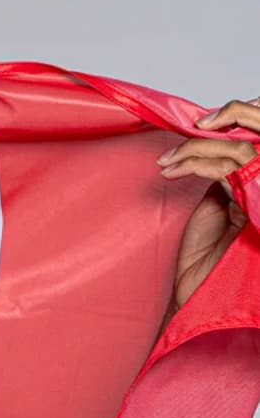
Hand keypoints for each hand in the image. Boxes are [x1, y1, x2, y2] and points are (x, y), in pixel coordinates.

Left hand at [157, 98, 259, 310]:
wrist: (197, 290)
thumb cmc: (203, 255)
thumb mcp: (214, 208)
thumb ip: (222, 178)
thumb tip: (212, 150)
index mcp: (258, 190)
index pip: (250, 145)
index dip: (231, 127)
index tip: (196, 127)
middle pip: (250, 140)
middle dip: (217, 130)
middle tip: (180, 139)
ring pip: (236, 151)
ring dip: (195, 149)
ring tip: (166, 162)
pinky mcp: (250, 206)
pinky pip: (226, 170)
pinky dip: (196, 162)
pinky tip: (174, 169)